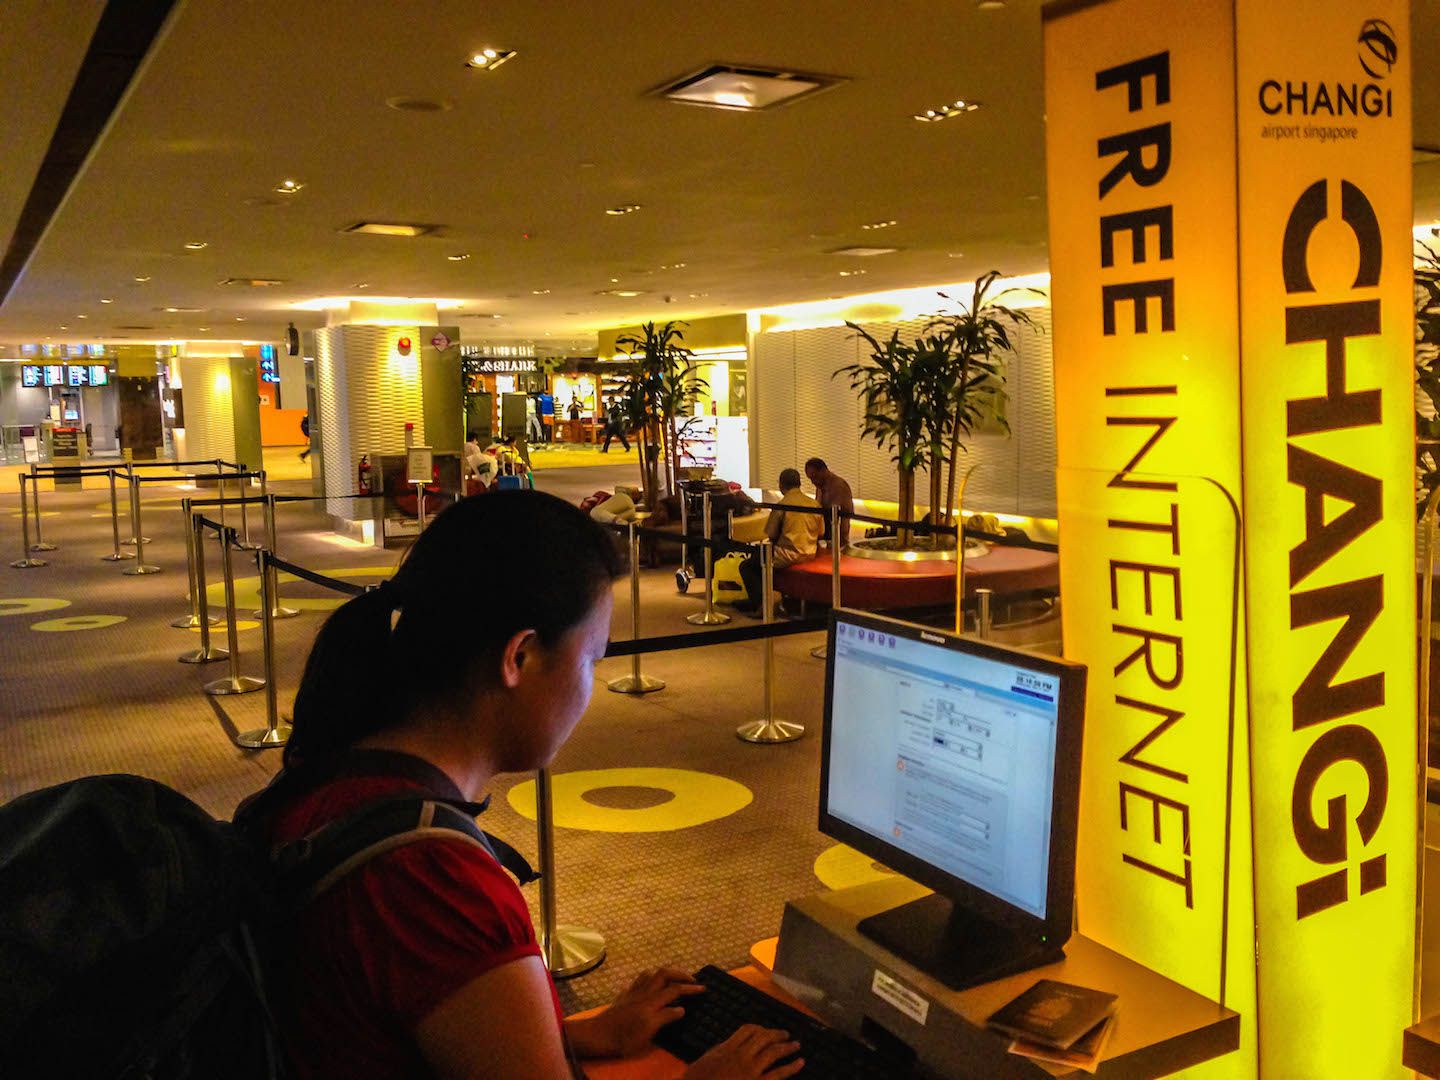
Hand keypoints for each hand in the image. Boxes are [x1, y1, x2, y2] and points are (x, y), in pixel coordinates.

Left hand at [565, 967, 704, 1058]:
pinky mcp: (624, 995)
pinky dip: (649, 979)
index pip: (675, 989)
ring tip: (673, 980)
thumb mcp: (649, 1032)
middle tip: (692, 979)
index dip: (691, 988)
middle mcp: (644, 992)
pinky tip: (650, 985)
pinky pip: (639, 980)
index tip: (704, 988)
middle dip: (680, 973)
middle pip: (664, 974)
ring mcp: (632, 992)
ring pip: (650, 973)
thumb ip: (665, 1017)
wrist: (598, 1035)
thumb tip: (681, 1008)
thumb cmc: (625, 1037)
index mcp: (652, 1001)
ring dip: (664, 973)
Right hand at [683, 1025, 803, 1079]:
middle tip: (786, 1034)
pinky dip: (791, 1067)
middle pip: (764, 1038)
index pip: (748, 1030)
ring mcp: (750, 1071)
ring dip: (787, 1047)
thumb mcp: (708, 1059)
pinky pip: (778, 1074)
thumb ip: (721, 1050)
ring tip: (796, 1045)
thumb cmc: (698, 1079)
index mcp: (727, 1048)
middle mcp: (741, 1056)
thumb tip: (732, 1044)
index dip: (760, 1028)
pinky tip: (800, 1063)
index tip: (766, 1030)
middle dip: (777, 1034)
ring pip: (773, 1053)